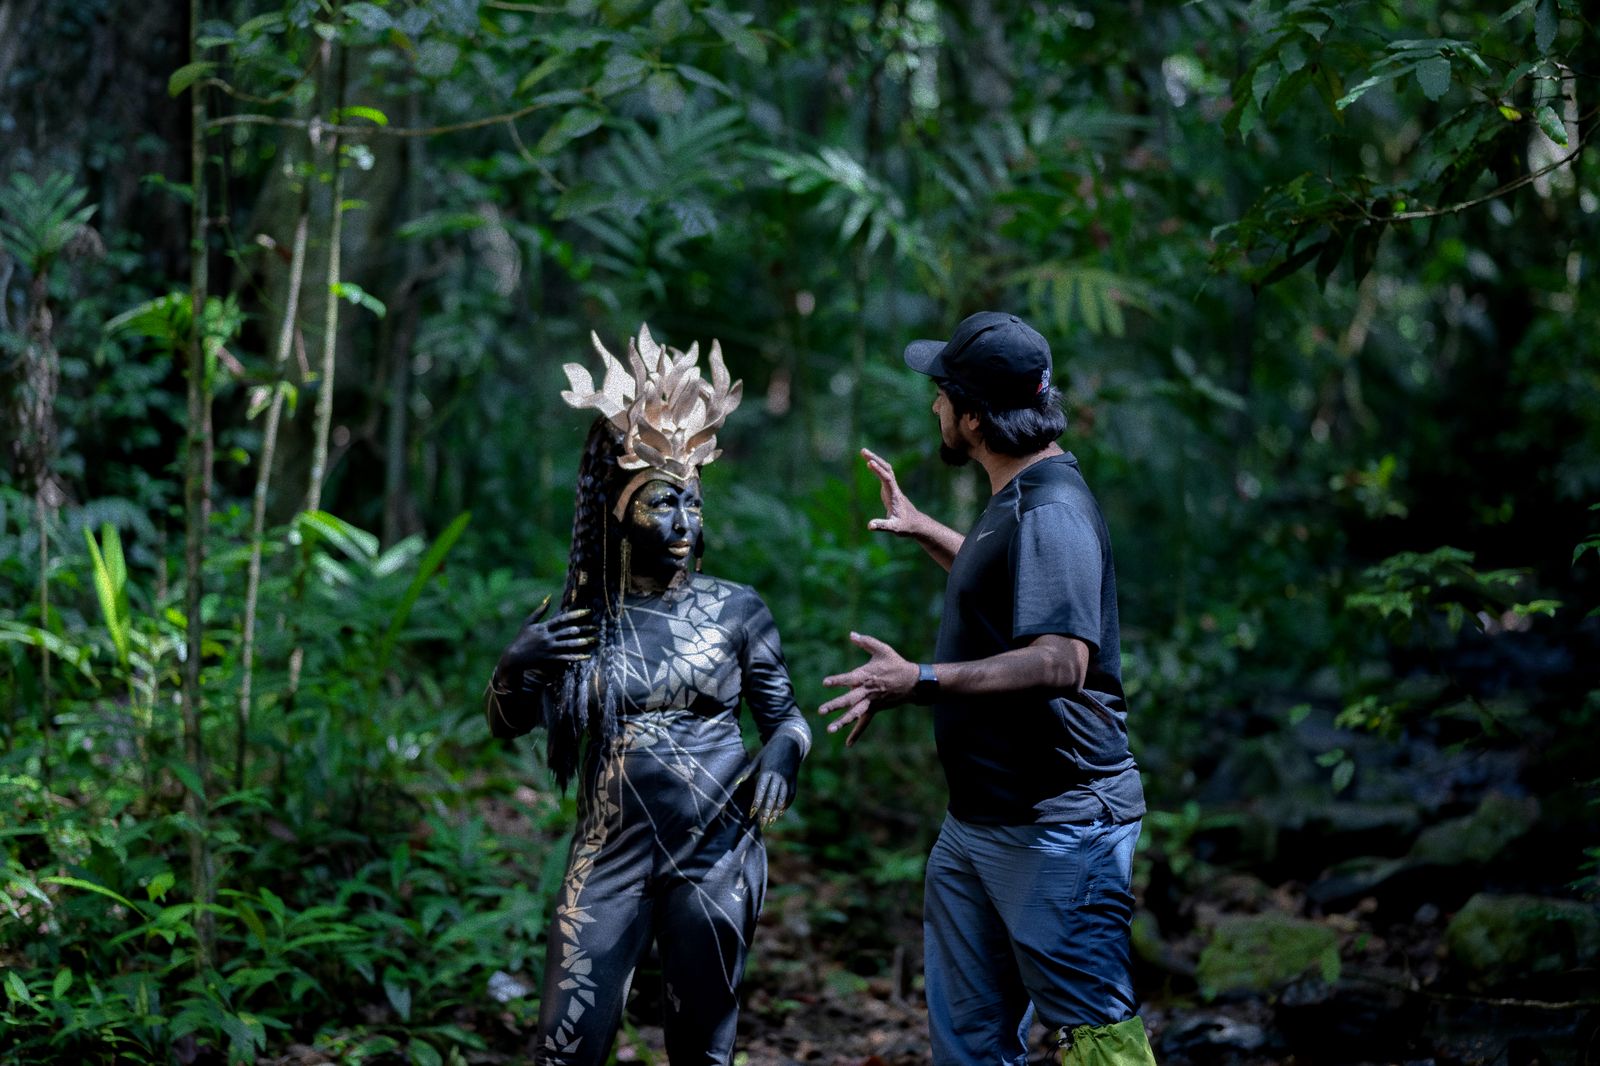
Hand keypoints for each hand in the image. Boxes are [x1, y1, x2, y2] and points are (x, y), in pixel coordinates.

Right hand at [498, 596, 595, 678]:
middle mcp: (547, 637)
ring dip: (582, 642)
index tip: (587, 612)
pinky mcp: (550, 659)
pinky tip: (586, 656)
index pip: (562, 619)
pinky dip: (576, 657)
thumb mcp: (528, 622)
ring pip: (568, 645)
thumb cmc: (521, 638)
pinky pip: (565, 658)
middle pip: (568, 632)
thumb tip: (549, 597)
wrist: (514, 657)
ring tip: (593, 640)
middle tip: (596, 627)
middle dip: (583, 629)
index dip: (575, 615)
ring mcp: (549, 649)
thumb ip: (540, 610)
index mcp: (543, 627)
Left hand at [742, 733, 802, 827]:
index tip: (752, 813)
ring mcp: (788, 778)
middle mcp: (778, 776)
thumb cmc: (770, 751)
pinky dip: (787, 804)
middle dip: (767, 811)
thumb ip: (749, 772)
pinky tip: (781, 812)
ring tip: (772, 821)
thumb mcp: (758, 759)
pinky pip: (791, 794)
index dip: (757, 802)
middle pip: (773, 796)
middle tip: (763, 823)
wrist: (790, 742)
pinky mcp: (794, 780)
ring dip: (777, 810)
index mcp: (768, 771)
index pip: (761, 790)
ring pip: (783, 797)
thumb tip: (737, 783)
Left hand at [819, 632, 916, 746]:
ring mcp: (871, 702)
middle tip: (821, 711)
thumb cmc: (895, 664)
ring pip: (855, 714)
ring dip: (842, 722)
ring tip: (829, 730)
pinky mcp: (875, 709)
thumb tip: (851, 634)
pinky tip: (848, 744)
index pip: (849, 678)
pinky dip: (856, 733)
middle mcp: (867, 691)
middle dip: (835, 705)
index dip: (838, 680)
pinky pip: (865, 723)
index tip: (825, 683)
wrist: (912, 682)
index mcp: (866, 676)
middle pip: (849, 700)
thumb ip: (866, 641)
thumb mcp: (882, 649)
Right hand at [862, 448, 922, 537]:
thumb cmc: (905, 526)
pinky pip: (884, 474)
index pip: (887, 479)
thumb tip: (869, 526)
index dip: (879, 471)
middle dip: (875, 459)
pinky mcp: (890, 489)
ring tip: (863, 452)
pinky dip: (877, 467)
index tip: (869, 462)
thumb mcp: (894, 528)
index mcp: (894, 495)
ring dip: (876, 460)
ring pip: (886, 469)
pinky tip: (870, 463)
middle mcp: (894, 488)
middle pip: (886, 469)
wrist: (916, 523)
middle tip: (862, 451)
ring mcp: (893, 487)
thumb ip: (882, 526)